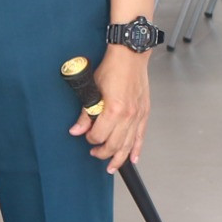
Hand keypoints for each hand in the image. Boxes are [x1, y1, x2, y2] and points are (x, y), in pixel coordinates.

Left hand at [70, 45, 150, 171]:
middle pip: (114, 145)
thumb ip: (86, 113)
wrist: (130, 56)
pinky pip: (141, 136)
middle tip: (95, 153)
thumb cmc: (113, 68)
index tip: (86, 135)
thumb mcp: (93, 89)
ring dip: (119, 158)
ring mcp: (138, 115)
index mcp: (114, 110)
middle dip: (103, 153)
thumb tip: (77, 129)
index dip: (90, 138)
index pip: (99, 135)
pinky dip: (137, 149)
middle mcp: (128, 116)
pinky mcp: (144, 113)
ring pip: (128, 145)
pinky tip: (133, 158)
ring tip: (111, 165)